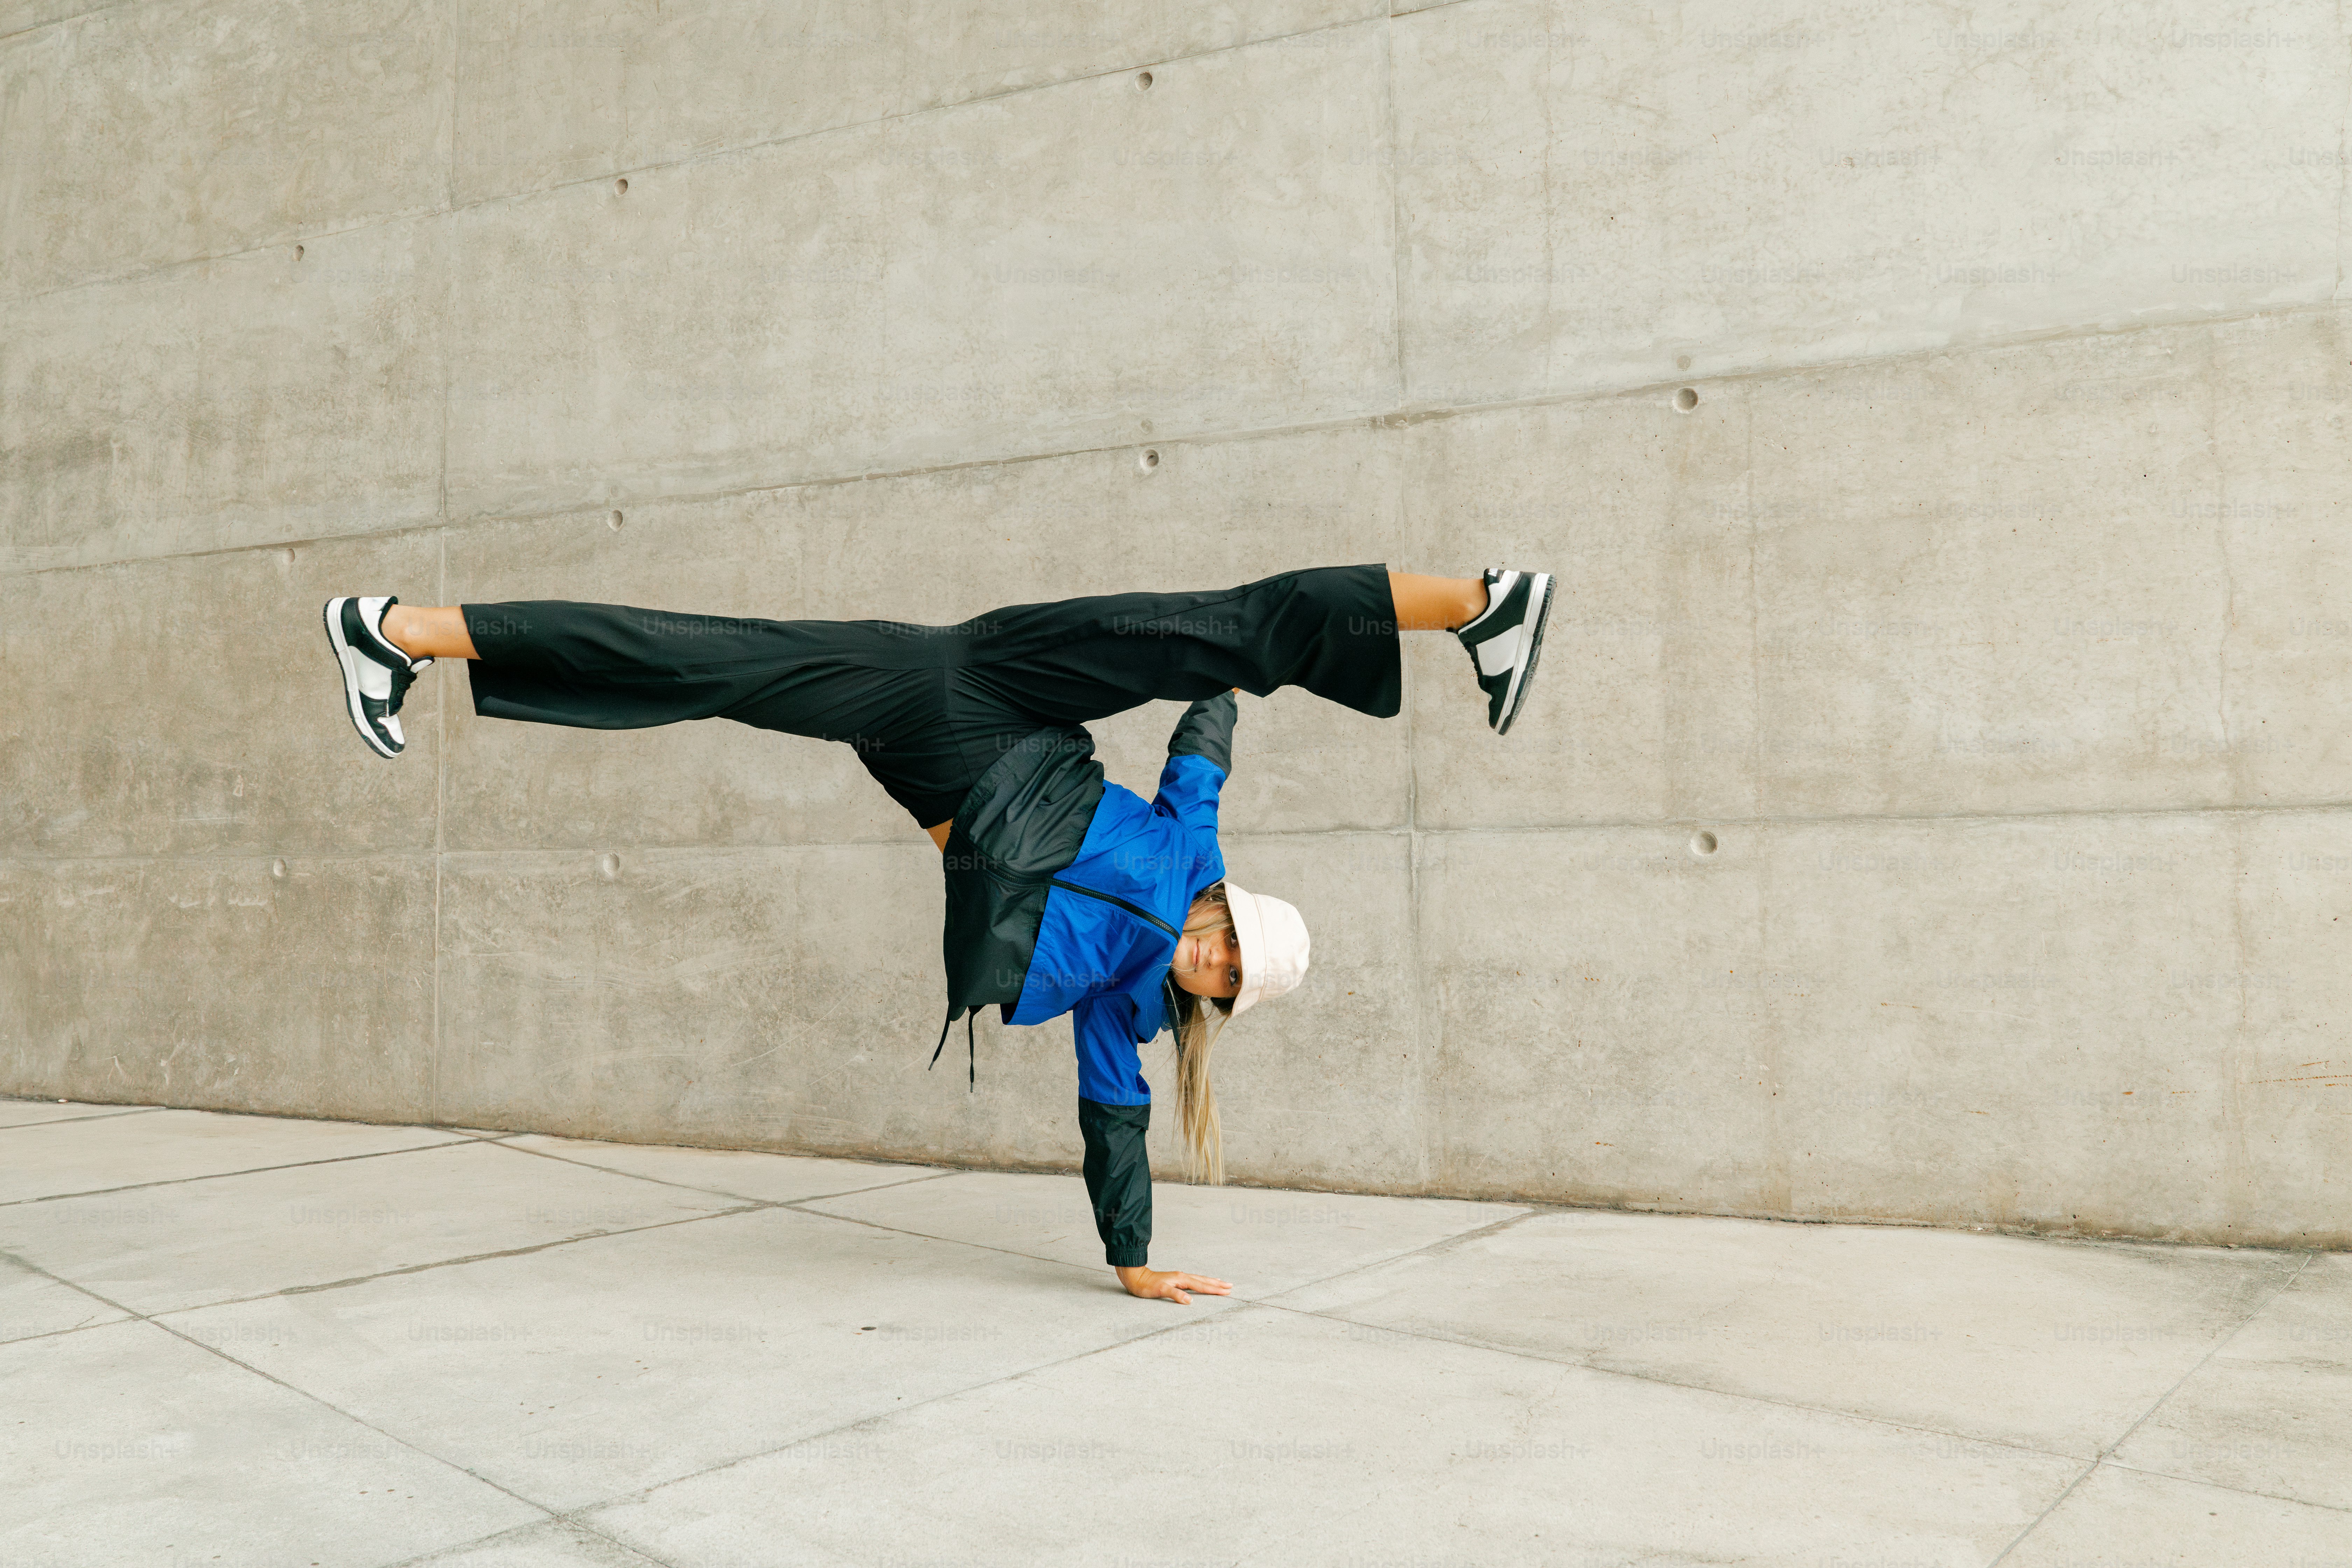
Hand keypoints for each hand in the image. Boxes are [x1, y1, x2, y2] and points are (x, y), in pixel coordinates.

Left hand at [1116, 1265, 1232, 1303]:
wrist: (1136, 1277)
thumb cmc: (1146, 1285)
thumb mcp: (1160, 1291)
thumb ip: (1175, 1295)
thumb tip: (1190, 1301)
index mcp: (1181, 1279)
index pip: (1202, 1285)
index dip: (1214, 1289)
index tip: (1226, 1291)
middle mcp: (1182, 1277)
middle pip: (1204, 1280)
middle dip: (1217, 1284)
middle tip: (1230, 1286)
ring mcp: (1179, 1278)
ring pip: (1200, 1279)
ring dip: (1211, 1282)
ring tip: (1221, 1282)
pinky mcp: (1176, 1280)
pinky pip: (1194, 1280)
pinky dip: (1202, 1281)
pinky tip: (1202, 1282)